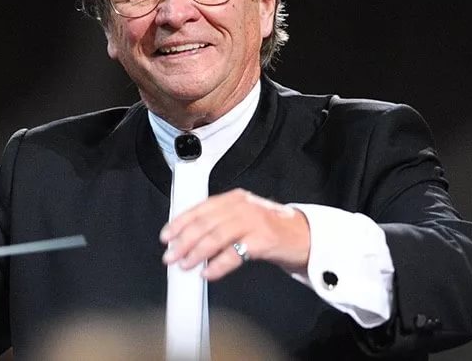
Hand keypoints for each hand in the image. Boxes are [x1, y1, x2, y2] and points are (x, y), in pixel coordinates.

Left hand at [160, 188, 309, 280]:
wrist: (304, 238)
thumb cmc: (271, 230)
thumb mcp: (244, 219)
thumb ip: (220, 223)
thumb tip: (188, 240)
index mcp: (234, 198)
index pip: (200, 208)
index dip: (180, 222)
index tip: (166, 236)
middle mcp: (243, 206)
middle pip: (205, 223)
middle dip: (183, 241)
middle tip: (170, 256)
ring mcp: (254, 222)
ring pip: (216, 236)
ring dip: (196, 253)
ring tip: (185, 265)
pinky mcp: (263, 240)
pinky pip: (234, 254)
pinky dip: (217, 265)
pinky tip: (207, 272)